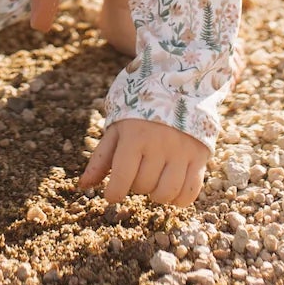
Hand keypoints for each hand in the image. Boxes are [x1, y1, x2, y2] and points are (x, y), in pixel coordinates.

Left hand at [79, 117, 209, 206]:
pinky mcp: (200, 155)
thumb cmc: (140, 110)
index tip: (112, 194)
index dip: (114, 193)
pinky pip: (190, 191)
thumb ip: (101, 158)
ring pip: (167, 193)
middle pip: (144, 186)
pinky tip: (172, 188)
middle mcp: (160, 144)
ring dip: (156, 195)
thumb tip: (83, 186)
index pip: (122, 177)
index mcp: (135, 135)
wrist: (178, 85)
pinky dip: (179, 199)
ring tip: (154, 182)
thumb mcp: (117, 127)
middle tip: (137, 171)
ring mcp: (182, 151)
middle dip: (136, 185)